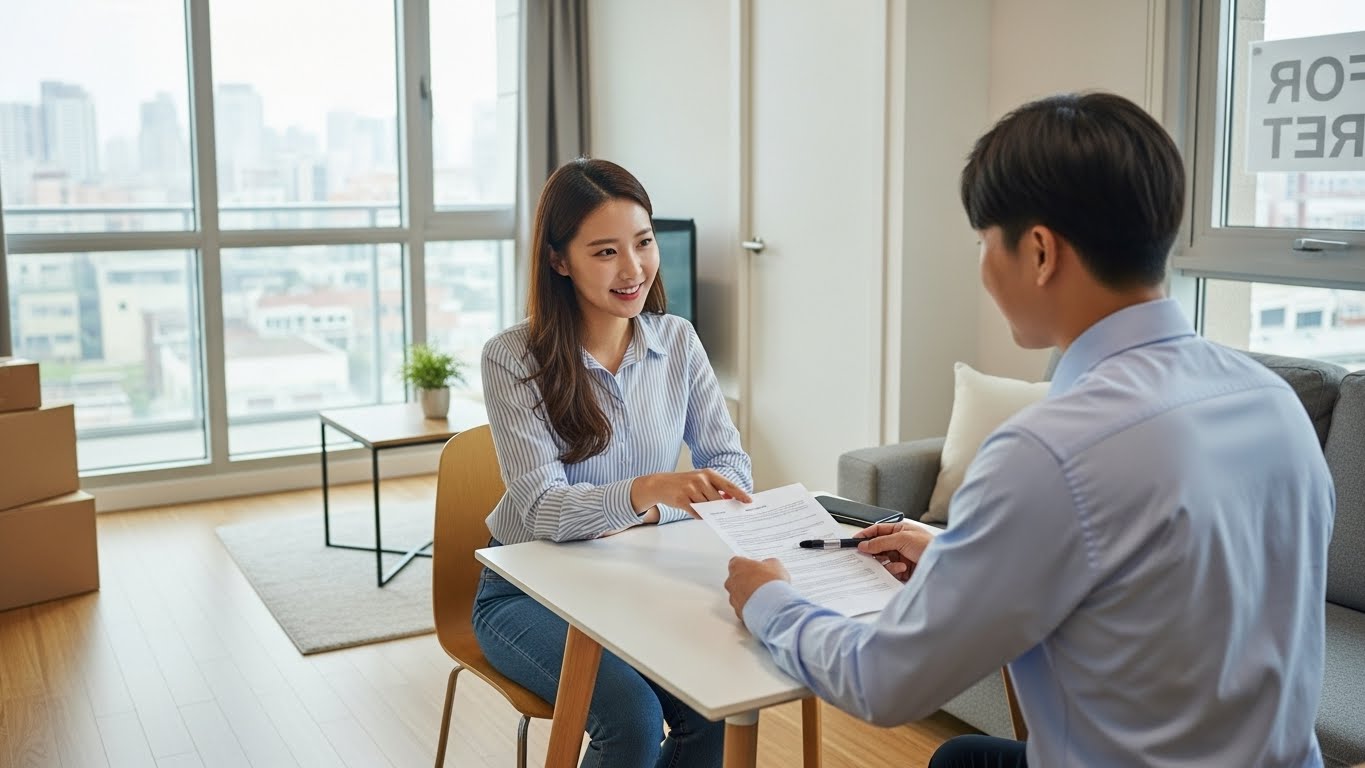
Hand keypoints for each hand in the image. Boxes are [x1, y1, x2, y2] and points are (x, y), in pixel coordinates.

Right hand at [632, 469, 752, 517]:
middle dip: (722, 508)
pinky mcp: (682, 499)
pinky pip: (696, 512)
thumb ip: (715, 489)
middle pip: (718, 500)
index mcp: (708, 473)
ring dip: (707, 511)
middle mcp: (701, 479)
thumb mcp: (701, 480)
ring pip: (707, 507)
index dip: (740, 494)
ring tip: (701, 507)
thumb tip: (730, 501)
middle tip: (727, 514)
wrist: (661, 484)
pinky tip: (693, 509)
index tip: (749, 501)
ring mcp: (691, 489)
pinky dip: (697, 514)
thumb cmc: (685, 483)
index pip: (728, 485)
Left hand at [725, 556, 789, 620]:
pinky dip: (751, 608)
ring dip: (749, 595)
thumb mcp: (775, 565)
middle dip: (747, 581)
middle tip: (762, 582)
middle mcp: (731, 582)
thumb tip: (769, 566)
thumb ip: (767, 564)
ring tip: (764, 597)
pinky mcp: (738, 612)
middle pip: (736, 580)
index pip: (737, 562)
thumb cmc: (771, 582)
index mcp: (737, 566)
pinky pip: (743, 608)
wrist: (773, 605)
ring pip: (739, 596)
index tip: (757, 568)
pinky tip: (763, 607)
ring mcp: (733, 598)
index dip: (749, 566)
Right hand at [853, 522, 932, 581]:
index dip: (866, 535)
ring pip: (883, 561)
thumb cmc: (929, 546)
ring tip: (896, 564)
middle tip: (866, 556)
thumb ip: (881, 542)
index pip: (878, 530)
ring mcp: (901, 557)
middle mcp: (900, 543)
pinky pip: (890, 571)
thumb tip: (864, 544)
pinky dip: (894, 570)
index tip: (855, 541)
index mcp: (900, 530)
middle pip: (878, 547)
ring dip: (887, 563)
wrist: (944, 566)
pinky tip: (903, 569)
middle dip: (873, 552)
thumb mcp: (902, 539)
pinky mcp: (903, 571)